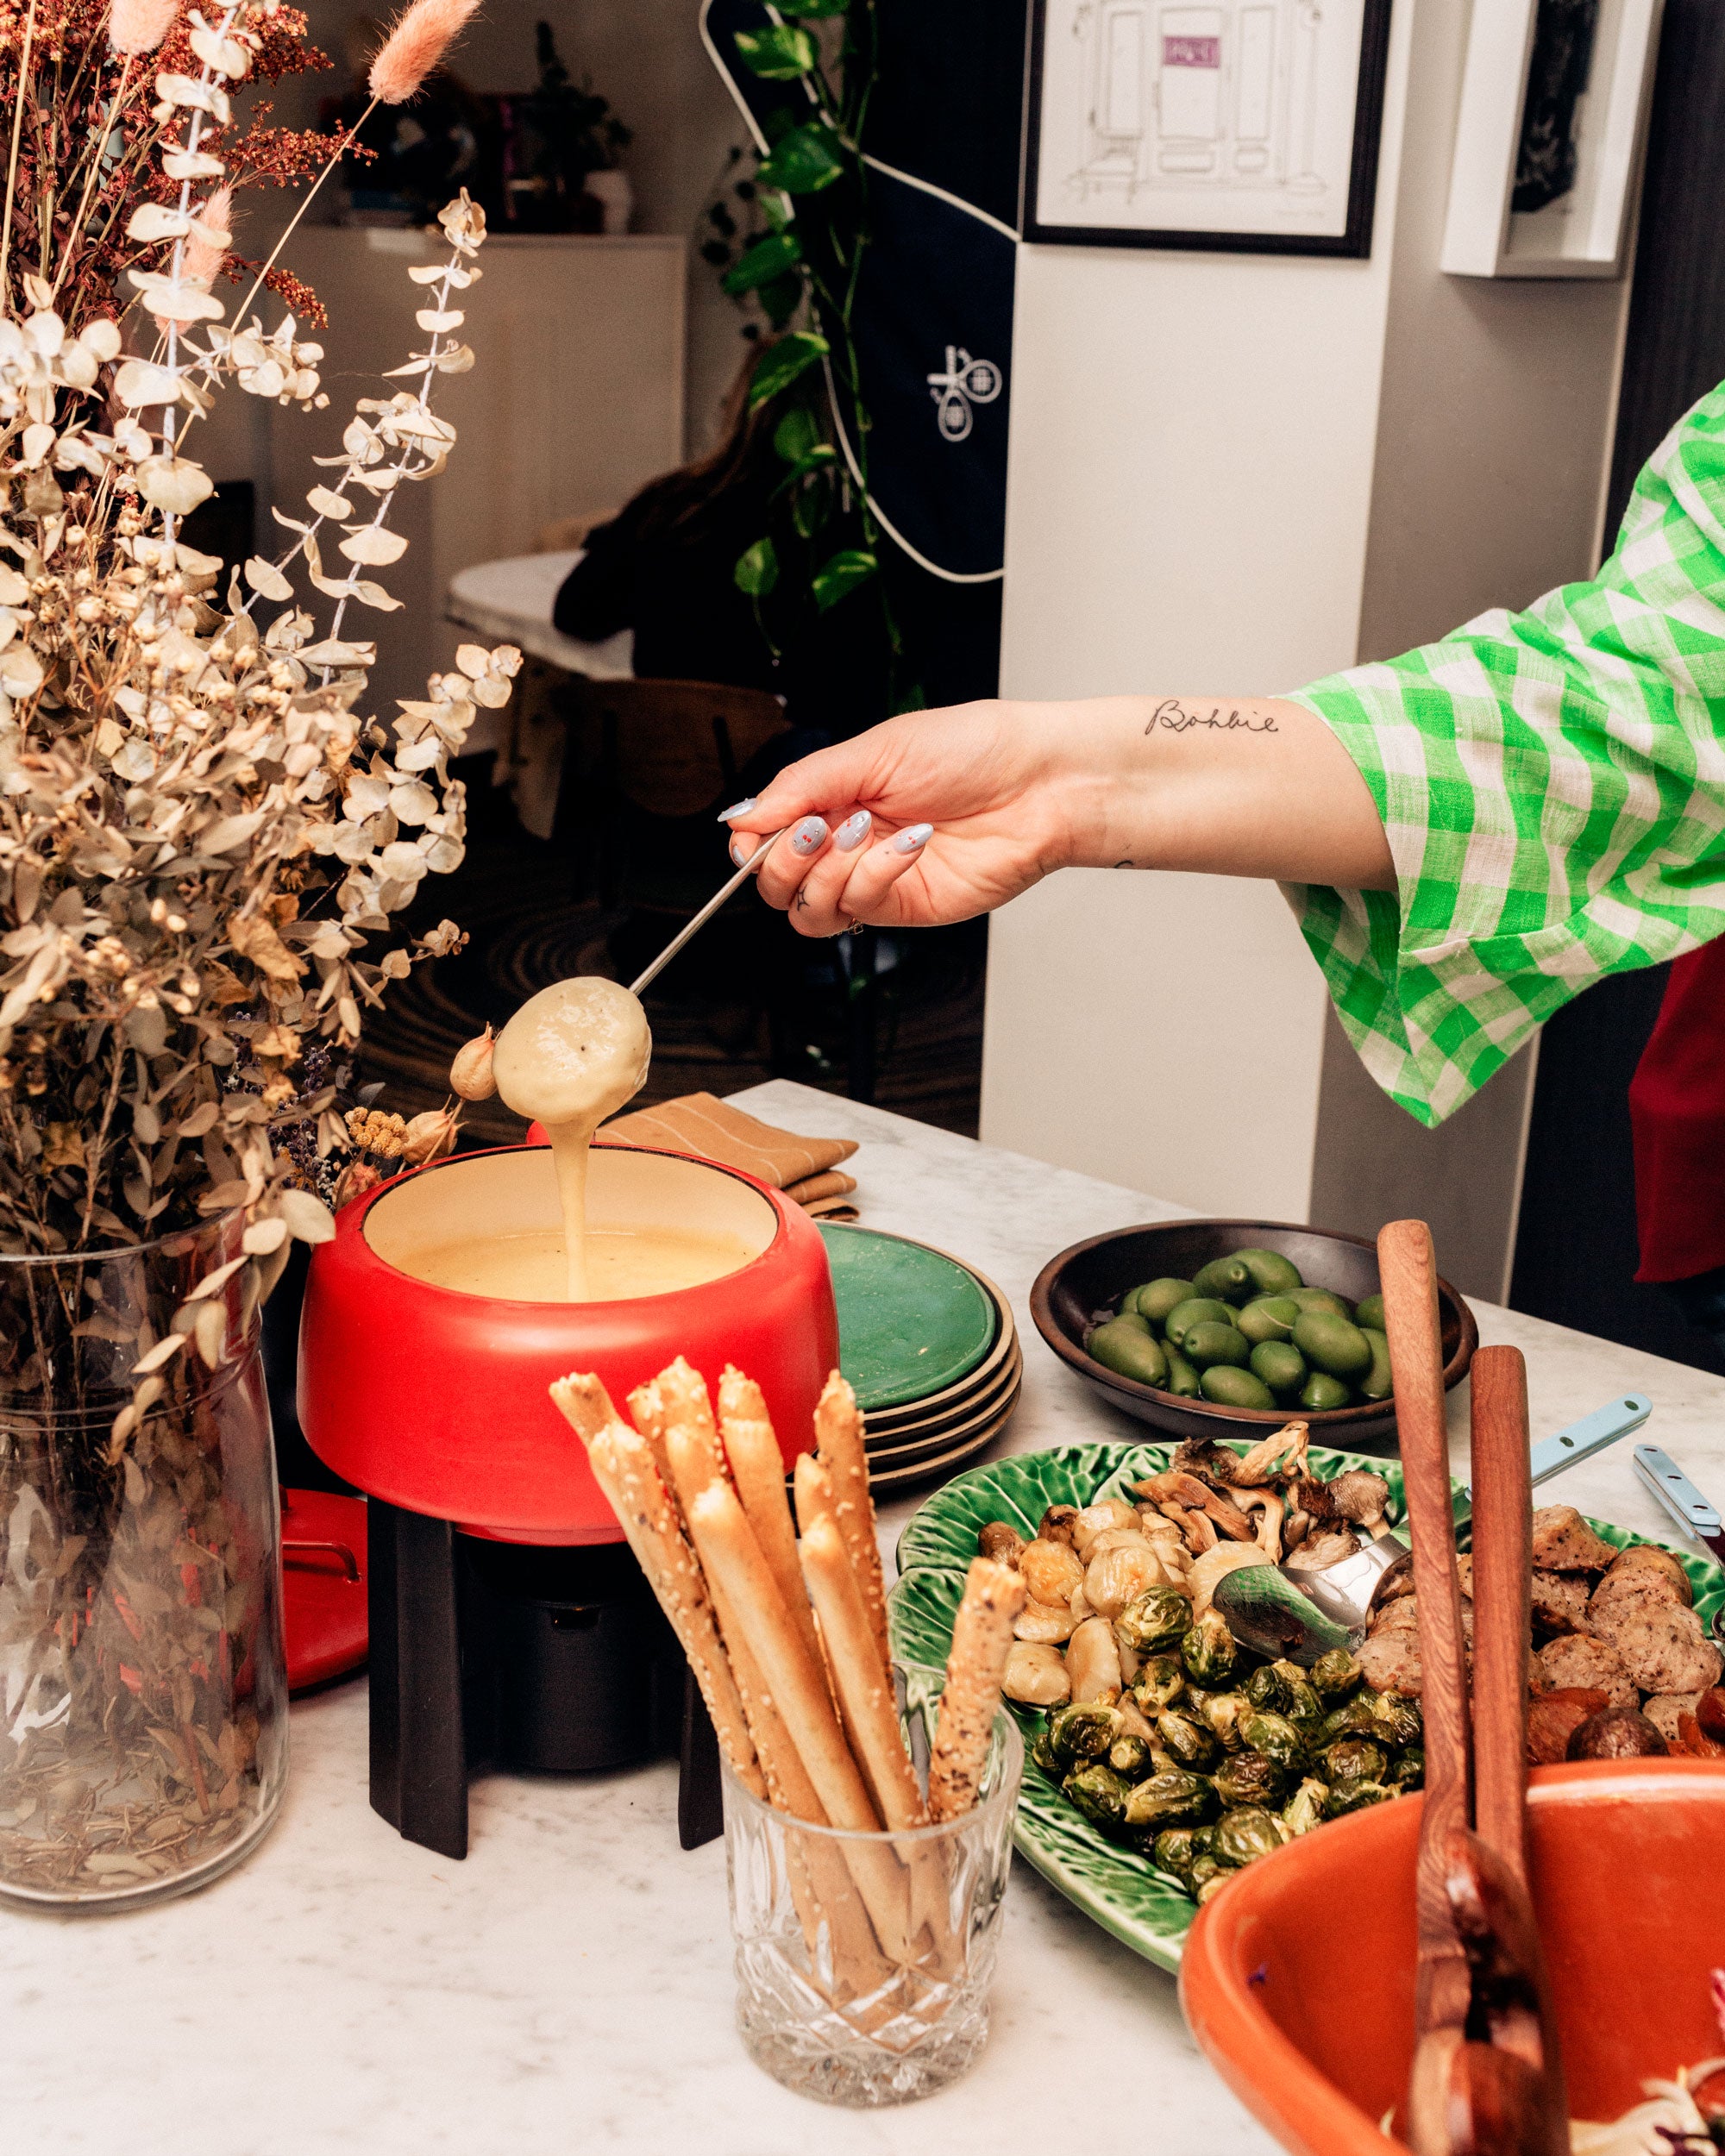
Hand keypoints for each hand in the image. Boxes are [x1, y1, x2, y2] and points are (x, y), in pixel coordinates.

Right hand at [721, 690, 1393, 937]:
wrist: (1042, 780)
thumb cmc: (975, 749)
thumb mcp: (873, 751)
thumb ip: (802, 786)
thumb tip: (741, 818)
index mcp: (834, 800)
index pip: (763, 840)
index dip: (750, 843)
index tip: (754, 831)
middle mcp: (848, 845)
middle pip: (776, 886)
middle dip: (782, 861)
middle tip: (814, 830)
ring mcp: (876, 881)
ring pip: (809, 913)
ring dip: (828, 872)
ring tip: (867, 830)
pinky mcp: (908, 908)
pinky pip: (861, 912)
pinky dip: (874, 877)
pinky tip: (909, 844)